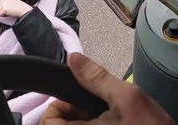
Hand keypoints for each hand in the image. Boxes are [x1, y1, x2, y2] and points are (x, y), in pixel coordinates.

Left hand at [0, 0, 32, 17]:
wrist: (25, 10)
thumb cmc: (20, 7)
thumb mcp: (13, 2)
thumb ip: (5, 3)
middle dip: (0, 10)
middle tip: (9, 11)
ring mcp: (4, 3)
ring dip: (3, 13)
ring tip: (10, 12)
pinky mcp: (4, 8)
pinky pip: (0, 14)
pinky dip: (4, 16)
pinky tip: (10, 13)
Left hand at [41, 53, 173, 124]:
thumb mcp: (129, 98)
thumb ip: (98, 78)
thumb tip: (73, 58)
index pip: (48, 120)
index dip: (59, 105)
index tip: (81, 97)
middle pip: (62, 123)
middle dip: (78, 111)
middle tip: (102, 106)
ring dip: (89, 118)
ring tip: (113, 116)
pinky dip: (99, 124)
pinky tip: (118, 124)